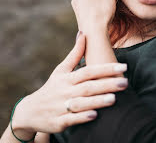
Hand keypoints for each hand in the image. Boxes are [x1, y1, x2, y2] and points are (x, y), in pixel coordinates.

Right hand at [6, 33, 127, 138]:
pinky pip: (72, 120)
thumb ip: (74, 54)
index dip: (105, 68)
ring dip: (97, 101)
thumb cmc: (52, 88)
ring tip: (114, 99)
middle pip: (88, 87)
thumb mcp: (61, 71)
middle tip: (125, 82)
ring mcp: (61, 107)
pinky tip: (95, 115)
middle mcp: (65, 91)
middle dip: (107, 84)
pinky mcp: (58, 122)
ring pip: (81, 103)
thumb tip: (83, 33)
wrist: (30, 112)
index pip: (88, 71)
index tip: (123, 66)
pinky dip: (82, 117)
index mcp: (67, 78)